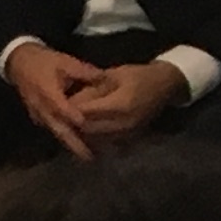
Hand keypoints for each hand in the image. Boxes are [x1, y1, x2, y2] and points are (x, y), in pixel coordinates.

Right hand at [3, 41, 104, 157]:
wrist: (18, 62)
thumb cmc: (43, 61)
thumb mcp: (65, 61)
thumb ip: (86, 72)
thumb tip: (107, 78)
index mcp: (48, 92)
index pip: (62, 108)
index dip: (74, 117)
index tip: (88, 125)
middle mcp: (42, 107)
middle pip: (58, 128)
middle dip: (73, 143)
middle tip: (88, 157)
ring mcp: (38, 113)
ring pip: (55, 132)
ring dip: (69, 144)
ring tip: (85, 155)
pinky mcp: (38, 116)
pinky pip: (51, 129)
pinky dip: (63, 137)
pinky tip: (75, 143)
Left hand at [67, 60, 188, 145]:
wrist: (165, 86)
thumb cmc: (138, 76)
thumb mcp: (114, 75)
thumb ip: (92, 89)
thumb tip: (69, 101)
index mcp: (120, 105)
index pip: (86, 113)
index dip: (69, 111)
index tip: (55, 106)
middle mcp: (125, 124)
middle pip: (89, 130)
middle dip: (72, 125)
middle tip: (58, 118)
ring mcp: (129, 134)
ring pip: (96, 140)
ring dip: (81, 134)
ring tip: (69, 125)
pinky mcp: (132, 139)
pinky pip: (108, 144)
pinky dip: (94, 140)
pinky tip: (85, 133)